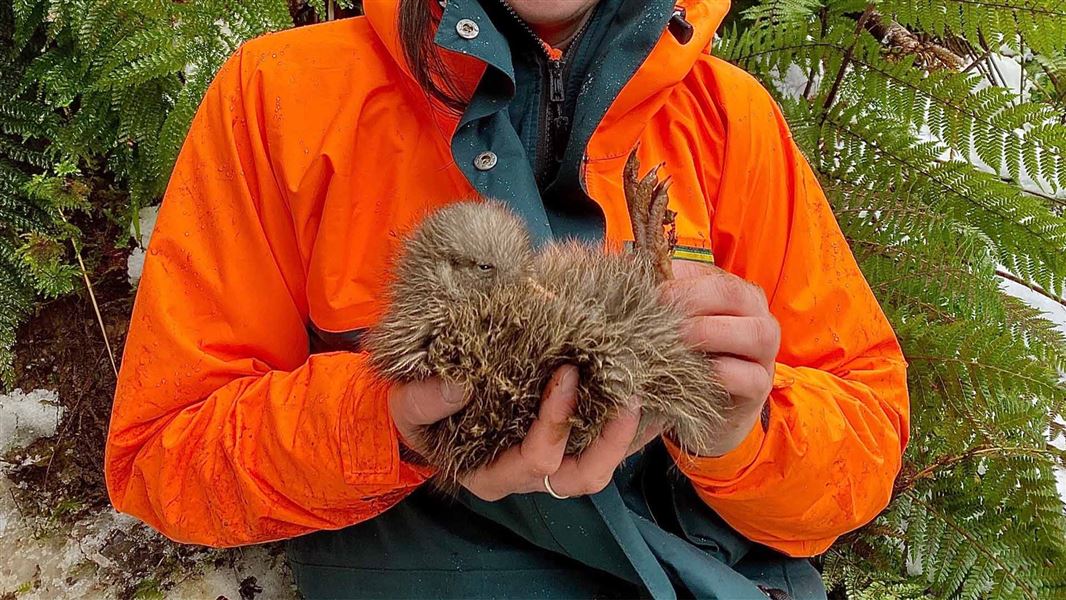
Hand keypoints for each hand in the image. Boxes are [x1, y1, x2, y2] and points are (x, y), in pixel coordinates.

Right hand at [388, 366, 662, 501]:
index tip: (566, 371)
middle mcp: (521, 477)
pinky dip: (619, 431)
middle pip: (578, 478)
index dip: (556, 420)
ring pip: (593, 470)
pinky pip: (595, 450)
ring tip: (636, 395)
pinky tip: (639, 402)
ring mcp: (542, 465)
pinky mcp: (556, 447)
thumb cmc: (416, 411)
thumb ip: (427, 400)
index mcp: (488, 474)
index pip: (535, 458)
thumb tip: (460, 385)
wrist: (417, 411)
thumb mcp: (407, 404)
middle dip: (608, 440)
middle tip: (626, 393)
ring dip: (620, 438)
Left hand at [660, 260, 779, 456]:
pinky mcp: (760, 385)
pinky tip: (692, 374)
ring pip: (755, 333)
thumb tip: (630, 272)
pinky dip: (720, 373)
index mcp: (738, 293)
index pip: (715, 278)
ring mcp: (765, 352)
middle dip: (693, 303)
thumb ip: (664, 296)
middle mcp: (758, 316)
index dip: (681, 287)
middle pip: (735, 295)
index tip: (651, 299)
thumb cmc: (692, 352)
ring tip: (676, 342)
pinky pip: (749, 376)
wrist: (711, 401)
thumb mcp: (679, 321)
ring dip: (710, 334)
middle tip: (660, 319)